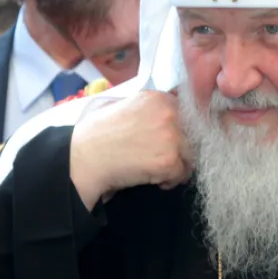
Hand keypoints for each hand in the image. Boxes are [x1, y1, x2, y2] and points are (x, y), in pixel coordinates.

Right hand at [69, 91, 191, 210]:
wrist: (84, 158)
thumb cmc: (94, 132)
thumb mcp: (119, 104)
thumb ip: (145, 105)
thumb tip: (161, 109)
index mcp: (158, 97)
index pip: (187, 112)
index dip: (180, 128)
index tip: (169, 139)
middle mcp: (170, 112)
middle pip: (193, 134)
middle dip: (180, 147)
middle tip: (160, 157)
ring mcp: (172, 137)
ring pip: (191, 155)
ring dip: (176, 165)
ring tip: (155, 169)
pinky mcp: (170, 161)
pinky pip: (182, 174)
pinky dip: (168, 181)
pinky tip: (151, 178)